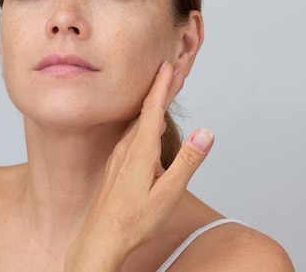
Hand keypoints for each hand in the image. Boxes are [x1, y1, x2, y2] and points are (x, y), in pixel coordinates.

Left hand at [65, 61, 213, 270]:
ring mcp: (119, 156)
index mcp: (140, 151)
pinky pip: (131, 134)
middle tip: (173, 71)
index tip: (169, 66)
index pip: (152, 109)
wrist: (100, 238)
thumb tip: (205, 133)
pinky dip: (143, 121)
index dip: (162, 86)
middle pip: (146, 111)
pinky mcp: (117, 165)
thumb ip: (188, 162)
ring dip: (152, 105)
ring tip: (164, 92)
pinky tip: (147, 126)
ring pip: (138, 122)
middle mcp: (127, 148)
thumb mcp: (168, 193)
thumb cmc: (134, 220)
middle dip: (160, 89)